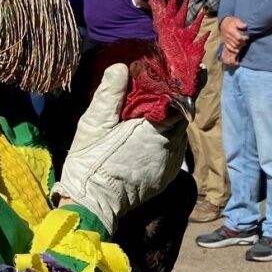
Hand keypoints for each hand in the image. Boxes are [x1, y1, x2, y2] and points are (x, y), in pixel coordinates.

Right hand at [53, 64, 187, 234]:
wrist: (91, 205)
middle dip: (172, 100)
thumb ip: (110, 94)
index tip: (173, 69)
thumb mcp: (94, 124)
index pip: (180, 100)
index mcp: (156, 132)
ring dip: (169, 120)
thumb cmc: (91, 164)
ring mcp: (171, 165)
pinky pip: (174, 150)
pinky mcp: (166, 177)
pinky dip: (166, 138)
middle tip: (160, 85)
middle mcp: (171, 148)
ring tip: (154, 109)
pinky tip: (150, 134)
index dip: (177, 83)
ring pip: (179, 133)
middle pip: (181, 115)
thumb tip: (122, 66)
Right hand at [219, 16, 248, 58]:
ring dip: (239, 46)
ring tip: (243, 44)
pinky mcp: (225, 42)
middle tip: (246, 41)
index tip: (247, 37)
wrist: (224, 23)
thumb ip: (240, 24)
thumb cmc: (231, 22)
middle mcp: (228, 36)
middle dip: (242, 42)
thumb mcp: (236, 20)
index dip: (244, 38)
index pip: (239, 37)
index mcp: (231, 31)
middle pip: (237, 43)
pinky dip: (233, 50)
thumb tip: (245, 26)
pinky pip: (229, 48)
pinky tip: (237, 50)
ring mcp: (226, 40)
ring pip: (234, 46)